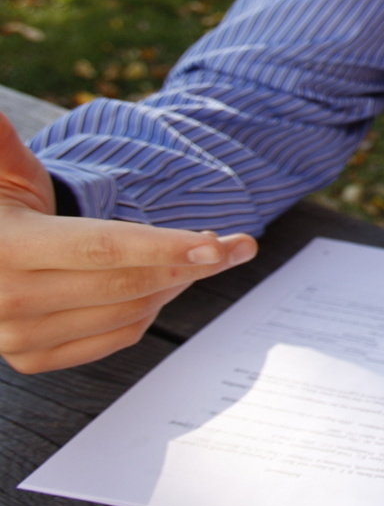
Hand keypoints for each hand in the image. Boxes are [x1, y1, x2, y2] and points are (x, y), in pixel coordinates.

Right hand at [0, 116, 256, 373]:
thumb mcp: (3, 173)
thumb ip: (2, 147)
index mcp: (6, 247)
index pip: (101, 248)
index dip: (163, 247)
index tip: (218, 244)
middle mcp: (8, 299)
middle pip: (126, 284)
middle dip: (193, 264)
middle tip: (238, 244)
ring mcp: (18, 337)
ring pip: (129, 312)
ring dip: (176, 284)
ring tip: (200, 255)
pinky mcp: (32, 359)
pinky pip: (116, 337)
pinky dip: (151, 311)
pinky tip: (165, 283)